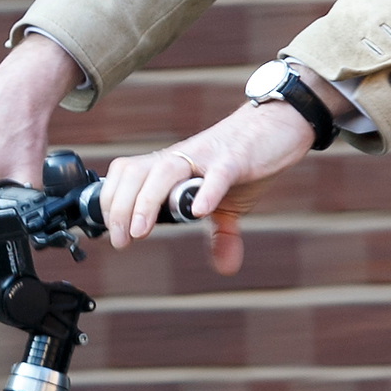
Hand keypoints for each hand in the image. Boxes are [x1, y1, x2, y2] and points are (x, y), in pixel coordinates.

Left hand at [101, 96, 312, 274]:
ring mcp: (207, 157)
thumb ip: (221, 234)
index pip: (127, 175)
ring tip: (140, 231)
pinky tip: (199, 212)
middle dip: (120, 207)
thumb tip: (225, 266)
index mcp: (173, 168)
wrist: (278, 124)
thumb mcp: (230, 203)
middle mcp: (182, 159)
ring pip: (165, 171)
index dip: (112, 202)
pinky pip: (217, 173)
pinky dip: (206, 192)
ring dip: (147, 201)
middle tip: (121, 241)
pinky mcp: (236, 158)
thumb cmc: (245, 160)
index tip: (114, 234)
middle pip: (136, 173)